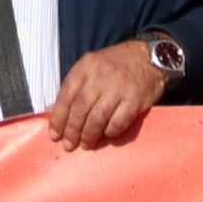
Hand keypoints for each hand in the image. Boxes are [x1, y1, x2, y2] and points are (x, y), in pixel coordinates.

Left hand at [46, 37, 171, 147]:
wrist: (148, 57)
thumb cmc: (115, 65)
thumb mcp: (92, 66)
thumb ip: (77, 87)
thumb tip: (57, 113)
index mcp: (86, 66)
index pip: (66, 95)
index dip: (58, 118)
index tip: (54, 134)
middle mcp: (100, 76)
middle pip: (80, 108)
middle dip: (72, 131)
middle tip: (69, 144)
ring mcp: (118, 88)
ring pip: (97, 118)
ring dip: (89, 135)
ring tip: (86, 144)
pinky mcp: (134, 100)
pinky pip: (118, 122)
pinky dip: (110, 132)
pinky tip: (107, 134)